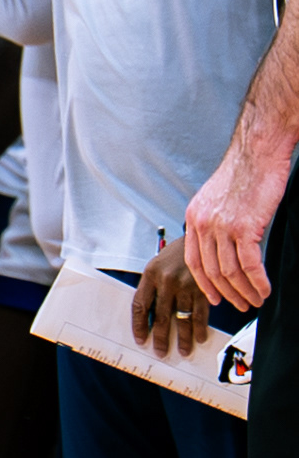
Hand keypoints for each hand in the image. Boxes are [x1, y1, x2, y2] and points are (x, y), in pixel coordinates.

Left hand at [129, 237, 209, 357]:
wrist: (200, 237)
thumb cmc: (176, 255)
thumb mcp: (157, 265)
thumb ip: (152, 287)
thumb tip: (148, 317)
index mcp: (151, 274)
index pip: (140, 305)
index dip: (139, 325)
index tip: (141, 340)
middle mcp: (167, 280)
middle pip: (161, 316)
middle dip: (161, 338)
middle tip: (161, 352)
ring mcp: (187, 284)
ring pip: (182, 318)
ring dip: (184, 338)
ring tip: (183, 351)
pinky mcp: (204, 287)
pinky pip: (201, 313)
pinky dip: (200, 328)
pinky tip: (199, 338)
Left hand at [185, 133, 290, 309]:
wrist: (258, 151)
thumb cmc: (244, 172)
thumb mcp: (216, 199)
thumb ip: (214, 223)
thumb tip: (222, 247)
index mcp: (194, 218)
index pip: (193, 261)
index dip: (204, 284)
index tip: (214, 297)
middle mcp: (203, 224)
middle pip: (212, 272)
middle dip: (228, 294)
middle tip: (240, 305)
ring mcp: (222, 226)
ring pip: (231, 272)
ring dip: (245, 291)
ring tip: (256, 300)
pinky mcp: (245, 227)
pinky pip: (250, 264)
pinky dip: (258, 282)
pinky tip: (264, 289)